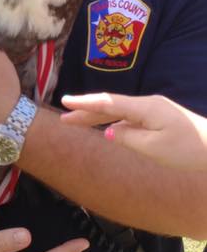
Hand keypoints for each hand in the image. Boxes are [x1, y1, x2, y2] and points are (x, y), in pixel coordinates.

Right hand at [61, 92, 206, 170]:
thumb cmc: (188, 150)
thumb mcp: (153, 148)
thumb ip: (127, 138)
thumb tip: (109, 131)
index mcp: (145, 108)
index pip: (108, 103)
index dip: (85, 103)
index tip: (65, 102)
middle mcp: (149, 105)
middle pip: (111, 105)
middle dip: (86, 110)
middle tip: (63, 115)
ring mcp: (155, 111)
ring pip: (120, 112)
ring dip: (98, 116)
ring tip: (78, 120)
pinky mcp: (161, 120)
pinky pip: (131, 118)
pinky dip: (114, 122)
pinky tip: (106, 128)